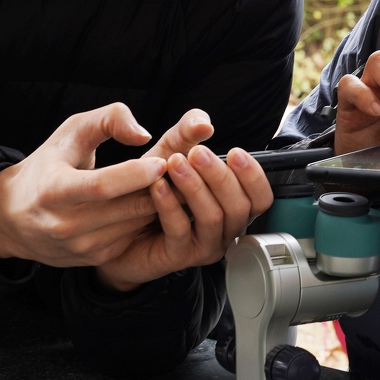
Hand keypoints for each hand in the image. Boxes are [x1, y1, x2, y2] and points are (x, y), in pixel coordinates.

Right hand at [0, 107, 264, 286]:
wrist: (13, 217)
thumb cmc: (47, 166)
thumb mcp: (68, 133)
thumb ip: (106, 121)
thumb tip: (143, 133)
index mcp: (55, 191)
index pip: (101, 186)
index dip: (134, 176)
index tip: (163, 161)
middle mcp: (67, 224)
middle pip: (127, 208)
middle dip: (162, 188)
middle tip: (191, 168)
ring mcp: (83, 246)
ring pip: (137, 223)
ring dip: (163, 203)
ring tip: (182, 181)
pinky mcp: (96, 258)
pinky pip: (134, 236)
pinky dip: (152, 218)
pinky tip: (165, 200)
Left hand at [93, 141, 272, 291]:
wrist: (119, 226)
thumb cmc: (152, 190)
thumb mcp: (170, 153)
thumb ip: (187, 133)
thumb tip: (204, 124)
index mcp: (231, 206)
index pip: (260, 198)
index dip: (253, 176)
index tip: (235, 153)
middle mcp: (224, 229)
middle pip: (240, 207)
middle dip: (220, 177)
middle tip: (197, 153)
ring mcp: (202, 246)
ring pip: (212, 218)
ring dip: (195, 188)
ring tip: (175, 164)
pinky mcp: (177, 256)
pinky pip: (180, 231)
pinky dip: (170, 205)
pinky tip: (157, 186)